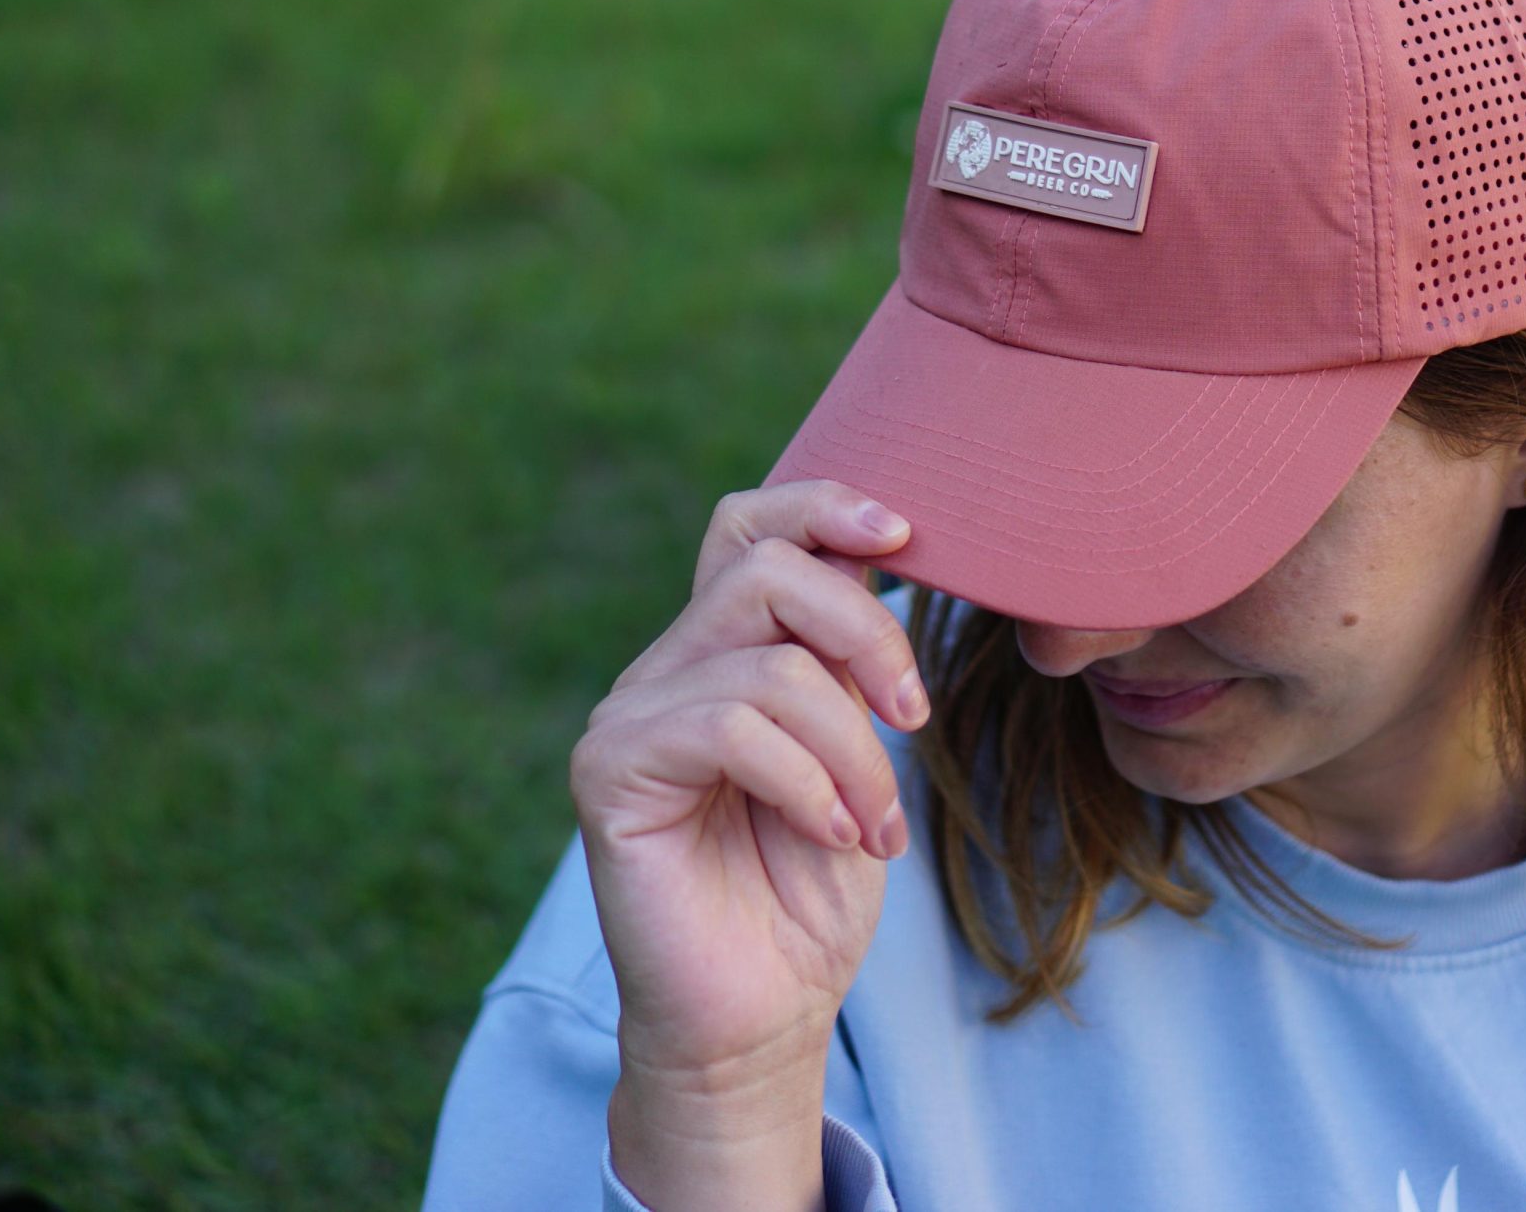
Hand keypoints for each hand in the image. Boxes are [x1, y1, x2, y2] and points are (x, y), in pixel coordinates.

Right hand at [570, 480, 923, 1104]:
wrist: (761, 1021)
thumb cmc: (809, 893)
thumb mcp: (854, 750)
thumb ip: (845, 660)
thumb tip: (881, 549)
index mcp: (722, 651)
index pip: (750, 526)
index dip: (825, 505)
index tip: (908, 535)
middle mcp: (666, 668)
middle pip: (769, 570)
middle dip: (868, 632)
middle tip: (915, 716)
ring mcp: (628, 717)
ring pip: (771, 664)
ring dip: (855, 749)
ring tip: (874, 826)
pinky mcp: (609, 773)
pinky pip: (730, 727)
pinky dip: (808, 781)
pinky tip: (831, 835)